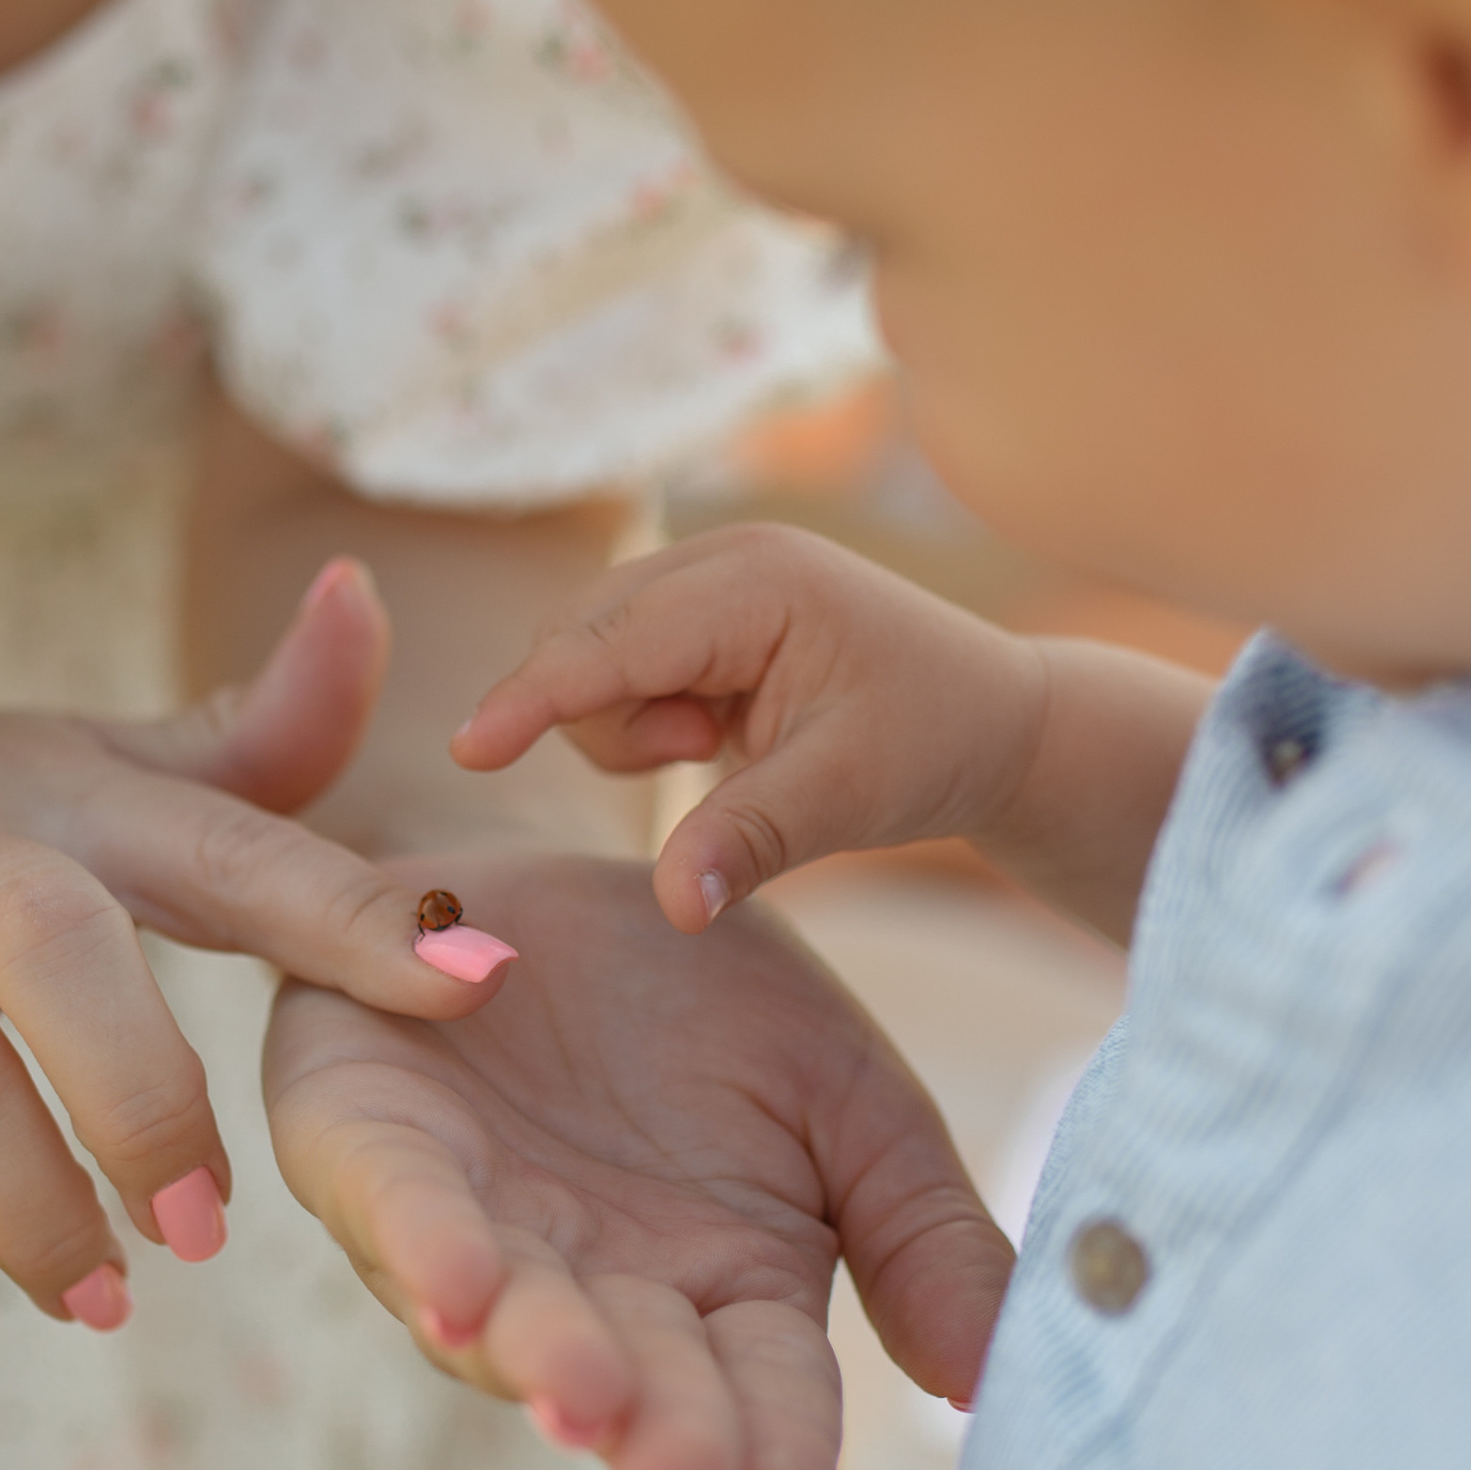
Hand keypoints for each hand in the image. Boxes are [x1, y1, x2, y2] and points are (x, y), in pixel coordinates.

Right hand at [0, 559, 510, 1469]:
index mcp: (71, 800)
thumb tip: (377, 600)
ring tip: (104, 1304)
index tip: (483, 981)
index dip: (358, 911)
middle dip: (143, 1085)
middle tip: (214, 1230)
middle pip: (56, 943)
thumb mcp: (82, 759)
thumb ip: (252, 736)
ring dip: (24, 1204)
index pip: (233, 842)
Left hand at [262, 852, 1011, 1469]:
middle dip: (655, 1440)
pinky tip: (460, 1294)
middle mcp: (590, 1288)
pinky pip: (395, 1206)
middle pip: (634, 1381)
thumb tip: (990, 1382)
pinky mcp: (366, 1145)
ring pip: (508, 1319)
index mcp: (719, 1290)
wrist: (567, 866)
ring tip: (583, 1407)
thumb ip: (922, 1233)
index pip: (760, 1393)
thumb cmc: (713, 997)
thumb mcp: (853, 1099)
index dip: (770, 1462)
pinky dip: (427, 1248)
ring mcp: (476, 1226)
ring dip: (544, 1362)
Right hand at [452, 523, 1043, 931]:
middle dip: (609, 720)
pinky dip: (647, 718)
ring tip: (721, 746)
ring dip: (630, 725)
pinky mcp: (701, 616)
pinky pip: (617, 671)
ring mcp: (707, 581)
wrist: (1001, 722)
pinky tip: (718, 733)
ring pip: (588, 660)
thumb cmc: (938, 741)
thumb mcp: (848, 796)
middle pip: (579, 639)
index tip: (470, 750)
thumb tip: (672, 908)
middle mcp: (719, 560)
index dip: (534, 699)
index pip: (610, 643)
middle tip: (705, 755)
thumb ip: (748, 840)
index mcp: (755, 583)